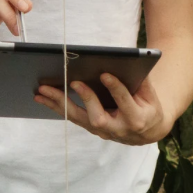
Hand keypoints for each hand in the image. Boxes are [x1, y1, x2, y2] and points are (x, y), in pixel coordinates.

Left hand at [35, 73, 174, 144]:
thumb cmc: (148, 106)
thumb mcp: (150, 94)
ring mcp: (102, 131)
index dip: (115, 89)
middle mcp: (117, 128)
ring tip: (43, 90)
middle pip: (97, 117)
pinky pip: (72, 117)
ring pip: (78, 118)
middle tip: (73, 81)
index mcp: (136, 118)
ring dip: (59, 103)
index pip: (124, 102)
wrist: (147, 130)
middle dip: (86, 98)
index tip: (105, 74)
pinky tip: (41, 97)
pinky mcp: (90, 128)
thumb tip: (126, 60)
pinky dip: (56, 107)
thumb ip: (141, 80)